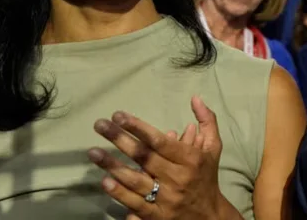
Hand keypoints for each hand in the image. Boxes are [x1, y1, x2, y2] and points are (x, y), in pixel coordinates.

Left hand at [89, 96, 241, 219]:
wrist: (209, 217)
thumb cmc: (206, 177)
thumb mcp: (213, 148)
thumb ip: (207, 122)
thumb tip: (195, 98)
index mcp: (190, 160)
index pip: (160, 141)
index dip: (139, 128)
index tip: (119, 116)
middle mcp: (177, 178)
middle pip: (144, 157)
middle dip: (120, 140)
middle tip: (100, 125)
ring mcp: (166, 199)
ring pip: (136, 181)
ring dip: (113, 166)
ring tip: (93, 152)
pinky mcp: (156, 216)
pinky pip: (135, 204)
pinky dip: (120, 193)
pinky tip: (105, 181)